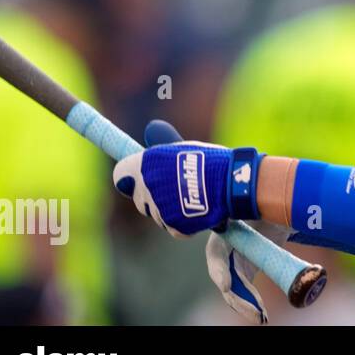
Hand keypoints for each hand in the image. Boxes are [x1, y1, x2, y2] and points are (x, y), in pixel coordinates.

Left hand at [112, 120, 261, 237]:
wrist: (233, 181)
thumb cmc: (211, 160)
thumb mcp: (182, 148)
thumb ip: (160, 152)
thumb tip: (150, 128)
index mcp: (146, 163)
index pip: (120, 175)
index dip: (130, 178)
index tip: (139, 179)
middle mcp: (147, 186)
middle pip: (139, 199)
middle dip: (154, 197)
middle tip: (178, 189)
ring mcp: (158, 209)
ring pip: (157, 215)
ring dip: (171, 210)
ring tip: (196, 198)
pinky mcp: (173, 226)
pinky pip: (173, 227)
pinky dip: (184, 223)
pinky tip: (200, 210)